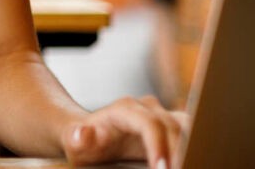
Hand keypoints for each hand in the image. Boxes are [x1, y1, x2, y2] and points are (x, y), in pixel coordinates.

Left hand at [62, 96, 187, 168]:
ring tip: (192, 164)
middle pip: (175, 127)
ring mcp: (163, 115)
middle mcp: (147, 108)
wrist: (89, 136)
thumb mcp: (75, 141)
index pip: (150, 125)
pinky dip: (196, 148)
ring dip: (194, 148)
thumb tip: (83, 133)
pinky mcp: (174, 126)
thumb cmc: (83, 141)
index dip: (159, 147)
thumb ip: (78, 137)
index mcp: (124, 109)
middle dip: (182, 152)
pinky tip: (193, 161)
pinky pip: (193, 134)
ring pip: (190, 128)